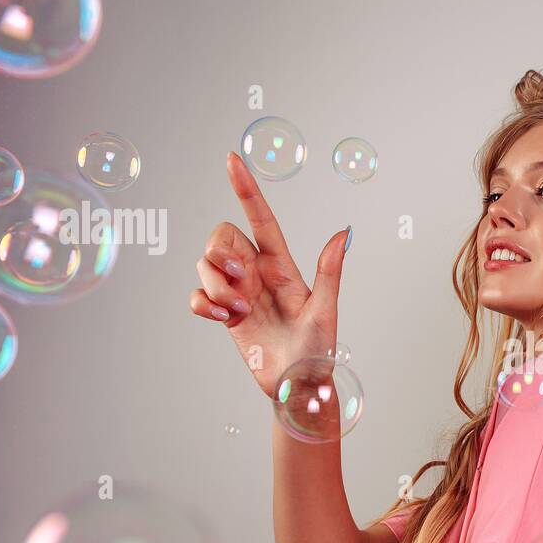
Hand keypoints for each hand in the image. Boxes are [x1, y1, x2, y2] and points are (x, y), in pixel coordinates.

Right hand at [189, 152, 351, 398]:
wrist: (298, 384)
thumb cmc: (318, 350)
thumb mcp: (326, 309)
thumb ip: (330, 271)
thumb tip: (344, 232)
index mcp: (282, 265)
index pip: (260, 218)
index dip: (246, 188)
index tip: (231, 159)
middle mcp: (257, 273)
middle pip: (221, 238)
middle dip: (222, 253)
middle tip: (240, 280)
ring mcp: (238, 292)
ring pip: (205, 265)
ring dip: (216, 285)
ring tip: (239, 310)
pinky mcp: (224, 314)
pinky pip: (197, 296)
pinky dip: (203, 304)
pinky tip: (222, 319)